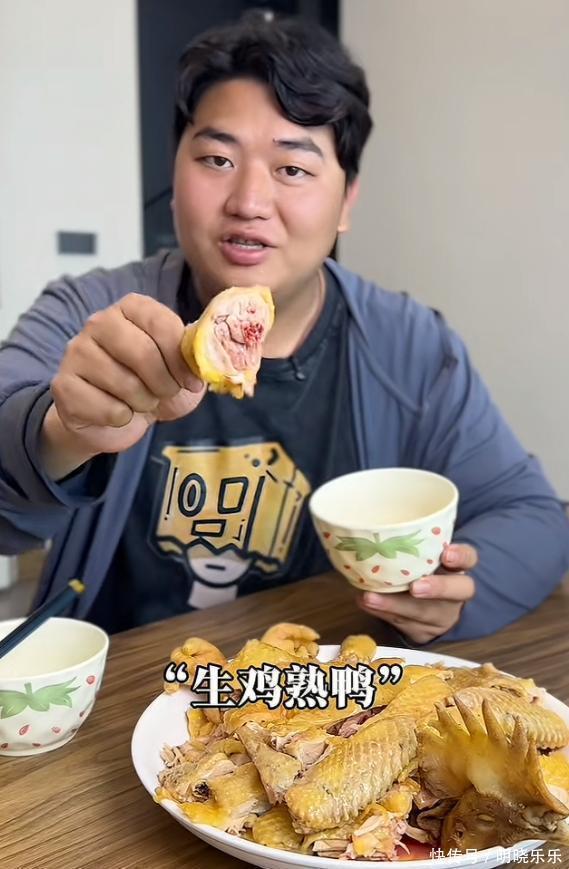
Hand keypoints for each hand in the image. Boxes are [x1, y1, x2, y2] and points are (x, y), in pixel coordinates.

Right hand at [41, 294, 204, 477]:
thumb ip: (194, 354)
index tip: (191, 380)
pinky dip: (122, 418)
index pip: (161, 323)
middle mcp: (99, 323)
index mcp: (131, 308)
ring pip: (125, 383)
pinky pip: (107, 408)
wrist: (116, 419)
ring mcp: (76, 352)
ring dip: (143, 402)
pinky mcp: (64, 386)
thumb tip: (211, 352)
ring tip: (141, 401)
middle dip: (164, 382)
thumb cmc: (152, 385)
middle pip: (143, 352)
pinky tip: (118, 412)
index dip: (181, 358)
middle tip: (166, 393)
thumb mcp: (180, 368)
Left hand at [357, 543, 477, 643]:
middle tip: (415, 588)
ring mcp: (441, 615)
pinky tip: (366, 604)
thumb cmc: (419, 568)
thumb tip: (379, 533)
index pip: (469, 558)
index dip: (461, 556)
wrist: (428, 605)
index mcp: (458, 567)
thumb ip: (413, 546)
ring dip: (394, 606)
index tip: (447, 553)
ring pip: (423, 613)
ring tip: (370, 597)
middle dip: (435, 589)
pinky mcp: (423, 631)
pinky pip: (403, 624)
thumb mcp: (423, 555)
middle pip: (455, 592)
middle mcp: (455, 593)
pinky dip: (382, 613)